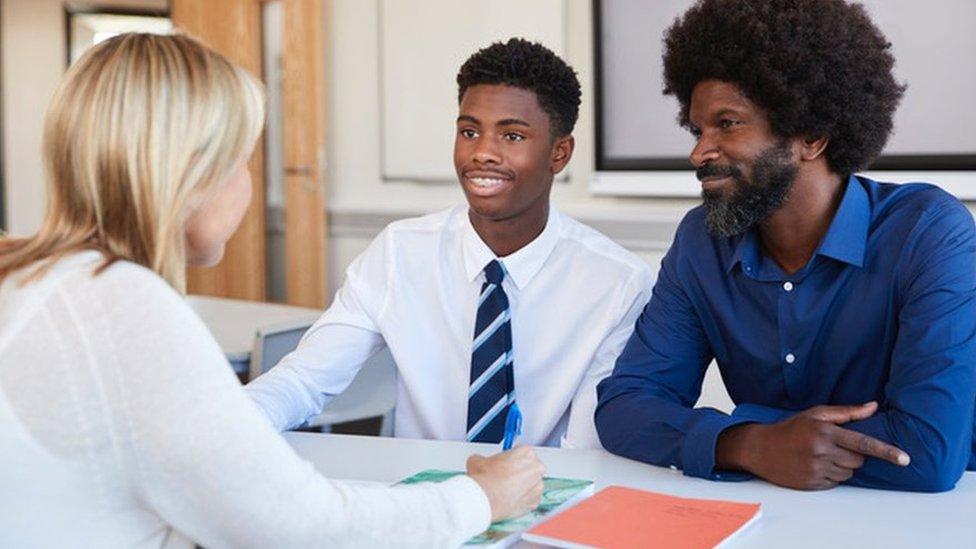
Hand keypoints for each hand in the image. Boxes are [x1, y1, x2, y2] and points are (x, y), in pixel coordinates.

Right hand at [466, 446, 544, 520]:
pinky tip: (509, 500)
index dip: (512, 458)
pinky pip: (531, 499)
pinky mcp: (535, 502)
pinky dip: (522, 500)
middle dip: (520, 472)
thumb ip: (484, 459)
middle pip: (530, 467)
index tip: (506, 463)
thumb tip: (480, 463)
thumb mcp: (478, 460)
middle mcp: (536, 468)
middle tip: (505, 477)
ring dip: (523, 487)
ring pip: (532, 484)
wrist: (486, 499)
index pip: (522, 452)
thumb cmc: (486, 479)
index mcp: (526, 452)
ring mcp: (538, 486)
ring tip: (506, 490)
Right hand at [717, 401, 909, 489]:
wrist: (761, 448)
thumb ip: (847, 412)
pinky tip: (816, 465)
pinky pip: (836, 483)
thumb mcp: (816, 413)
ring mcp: (816, 469)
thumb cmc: (791, 428)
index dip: (886, 451)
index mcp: (825, 432)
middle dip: (854, 455)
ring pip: (848, 473)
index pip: (863, 443)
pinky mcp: (812, 483)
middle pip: (858, 460)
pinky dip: (832, 475)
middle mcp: (821, 451)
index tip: (904, 458)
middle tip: (835, 446)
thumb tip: (874, 406)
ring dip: (843, 466)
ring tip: (822, 455)